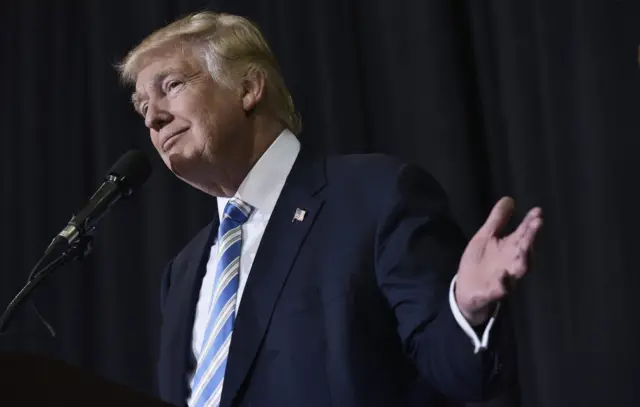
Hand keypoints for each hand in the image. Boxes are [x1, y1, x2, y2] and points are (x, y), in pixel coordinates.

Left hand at [455, 197, 542, 324]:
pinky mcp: (494, 291)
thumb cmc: (480, 260)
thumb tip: (509, 198)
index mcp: (511, 247)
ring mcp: (506, 277)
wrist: (467, 289)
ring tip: (526, 245)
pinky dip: (505, 283)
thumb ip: (498, 220)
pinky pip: (503, 289)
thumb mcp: (486, 236)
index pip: (524, 233)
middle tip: (537, 223)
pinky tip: (503, 274)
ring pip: (520, 269)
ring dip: (525, 258)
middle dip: (532, 237)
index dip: (531, 223)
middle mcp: (512, 262)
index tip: (537, 211)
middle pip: (526, 249)